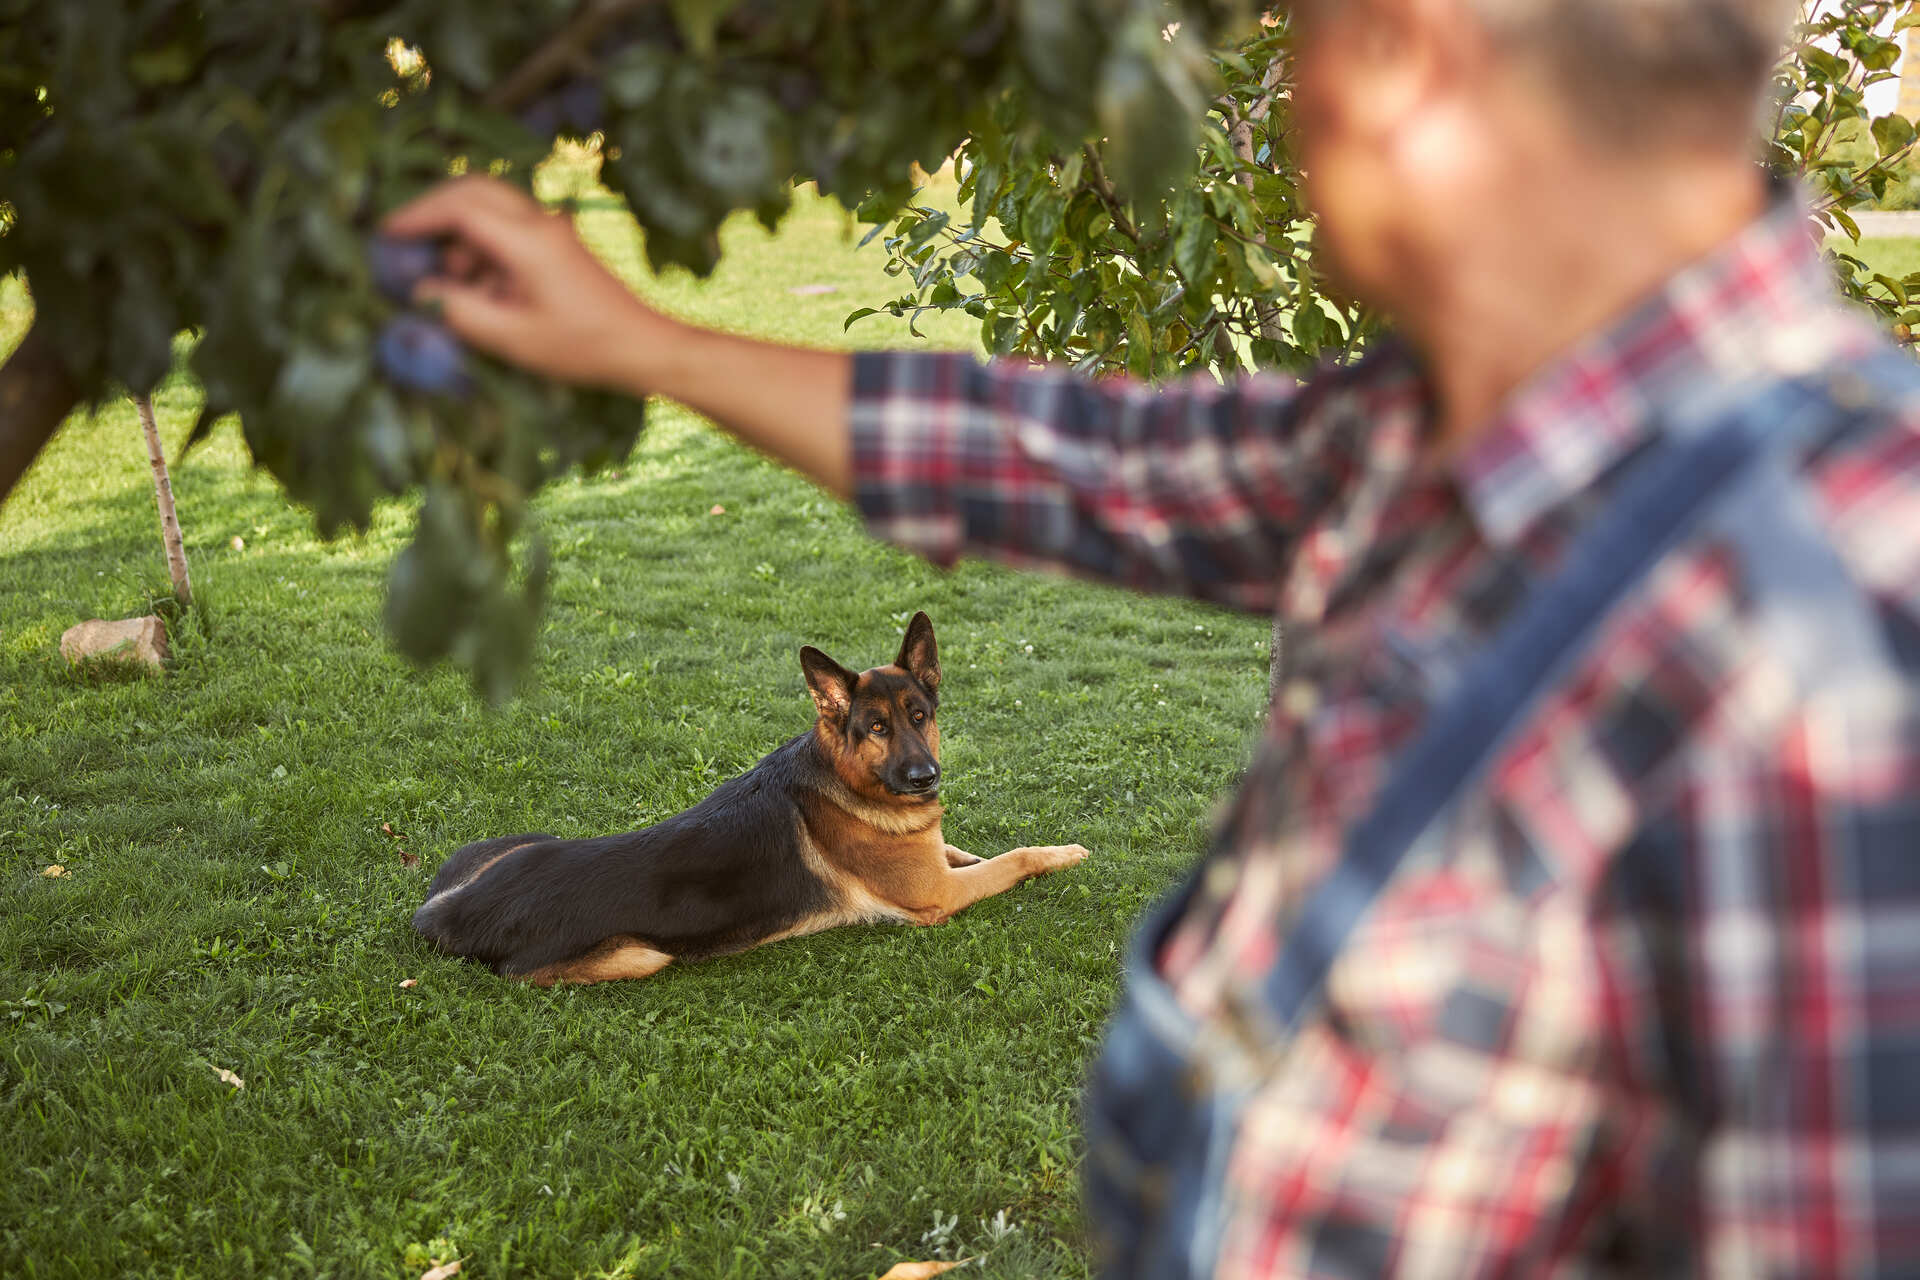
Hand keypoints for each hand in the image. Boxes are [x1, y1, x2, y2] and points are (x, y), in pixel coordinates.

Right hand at [381, 176, 675, 391]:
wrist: (645, 347)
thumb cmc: (584, 347)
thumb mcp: (513, 338)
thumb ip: (460, 311)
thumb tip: (422, 292)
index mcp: (528, 241)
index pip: (459, 206)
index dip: (416, 216)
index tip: (386, 233)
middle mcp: (541, 223)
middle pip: (474, 191)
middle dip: (434, 211)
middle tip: (405, 240)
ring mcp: (553, 230)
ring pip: (491, 210)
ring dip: (462, 238)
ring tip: (454, 286)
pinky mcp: (559, 245)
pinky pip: (511, 230)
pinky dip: (486, 250)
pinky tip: (485, 293)